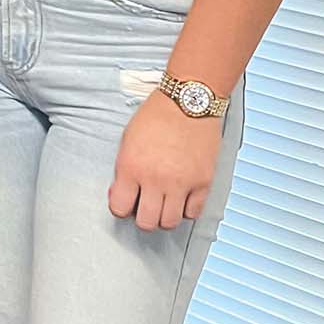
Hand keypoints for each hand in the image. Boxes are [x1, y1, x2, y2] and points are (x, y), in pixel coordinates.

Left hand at [108, 90, 221, 230]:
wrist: (188, 101)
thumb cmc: (156, 116)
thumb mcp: (128, 140)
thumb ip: (124, 170)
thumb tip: (122, 195)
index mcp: (132, 167)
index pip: (120, 209)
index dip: (121, 208)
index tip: (126, 202)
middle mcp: (156, 179)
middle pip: (147, 222)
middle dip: (143, 217)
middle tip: (146, 206)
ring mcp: (182, 182)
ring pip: (170, 222)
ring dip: (165, 217)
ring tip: (164, 203)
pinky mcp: (203, 182)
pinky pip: (193, 213)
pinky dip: (187, 209)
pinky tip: (182, 198)